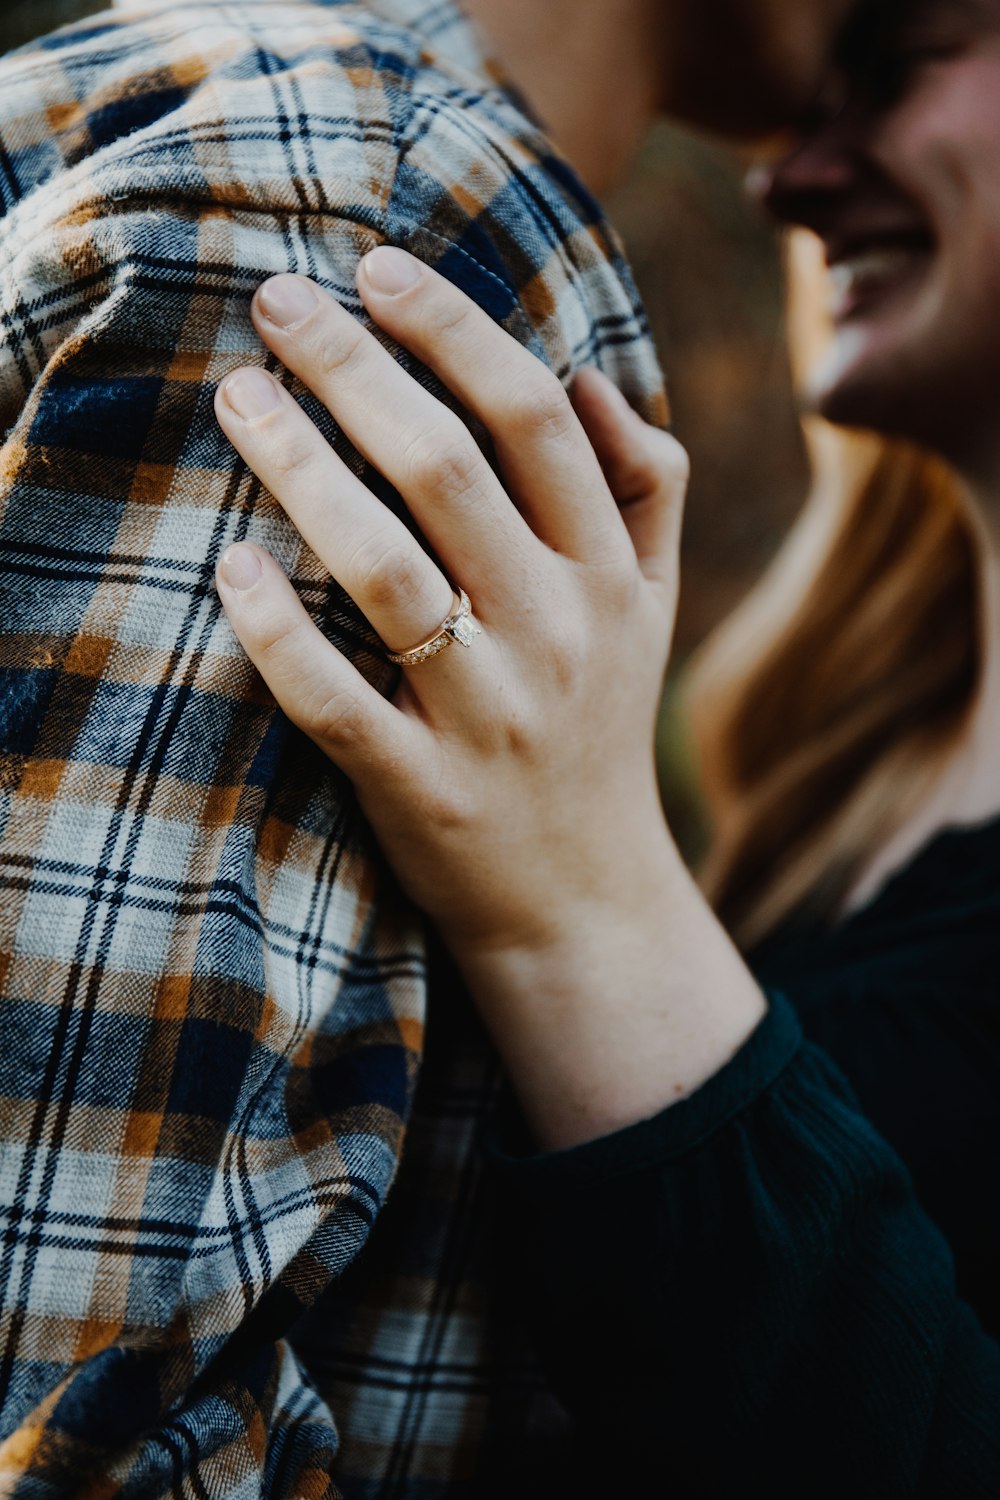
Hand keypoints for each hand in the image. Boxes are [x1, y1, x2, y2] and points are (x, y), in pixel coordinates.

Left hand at [213, 249, 686, 966]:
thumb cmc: (601, 728)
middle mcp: (558, 634)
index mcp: (610, 577)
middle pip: (449, 471)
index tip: (374, 268)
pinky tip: (229, 563)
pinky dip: (278, 630)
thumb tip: (586, 373)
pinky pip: (337, 700)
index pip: (537, 420)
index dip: (454, 330)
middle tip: (277, 301)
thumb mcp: (655, 606)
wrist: (587, 899)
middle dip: (355, 369)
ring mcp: (488, 715)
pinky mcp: (422, 790)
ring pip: (385, 571)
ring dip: (302, 471)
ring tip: (238, 400)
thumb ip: (645, 485)